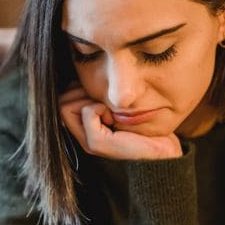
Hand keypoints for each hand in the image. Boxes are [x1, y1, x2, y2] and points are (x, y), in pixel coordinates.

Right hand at [59, 87, 182, 160]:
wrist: (163, 150)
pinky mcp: (97, 143)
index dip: (77, 90)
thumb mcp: (117, 107)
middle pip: (61, 102)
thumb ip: (98, 96)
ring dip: (87, 100)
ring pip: (66, 106)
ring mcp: (88, 141)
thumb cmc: (145, 127)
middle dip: (79, 93)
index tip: (101, 97)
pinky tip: (112, 117)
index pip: (63, 99)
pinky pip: (87, 111)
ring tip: (107, 110)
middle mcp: (83, 136)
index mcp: (87, 129)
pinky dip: (98, 107)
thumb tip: (82, 74)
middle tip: (103, 103)